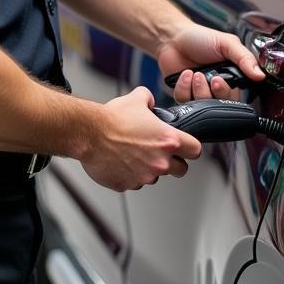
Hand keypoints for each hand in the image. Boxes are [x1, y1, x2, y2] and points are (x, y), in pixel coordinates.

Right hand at [81, 87, 201, 191]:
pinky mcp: (128, 185)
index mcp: (167, 141)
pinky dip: (130, 175)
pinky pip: (135, 183)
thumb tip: (150, 101)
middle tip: (160, 153)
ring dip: (149, 168)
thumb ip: (149, 99)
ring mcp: (144, 176)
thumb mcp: (137, 98)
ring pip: (155, 176)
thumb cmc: (112, 119)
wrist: (89, 133)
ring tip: (134, 154)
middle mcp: (160, 162)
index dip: (191, 147)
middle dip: (173, 162)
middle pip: (180, 170)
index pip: (195, 150)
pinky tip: (121, 161)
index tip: (186, 147)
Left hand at [156, 24, 264, 103]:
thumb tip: (261, 75)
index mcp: (232, 77)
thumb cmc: (201, 38)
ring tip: (195, 74)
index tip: (220, 81)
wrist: (174, 37)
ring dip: (198, 90)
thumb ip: (244, 58)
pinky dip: (184, 89)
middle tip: (210, 78)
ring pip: (202, 107)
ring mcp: (200, 93)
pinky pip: (185, 102)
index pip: (236, 96)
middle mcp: (217, 88)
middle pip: (220, 105)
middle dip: (212, 93)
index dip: (228, 93)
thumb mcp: (227, 44)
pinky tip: (185, 75)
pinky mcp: (184, 95)